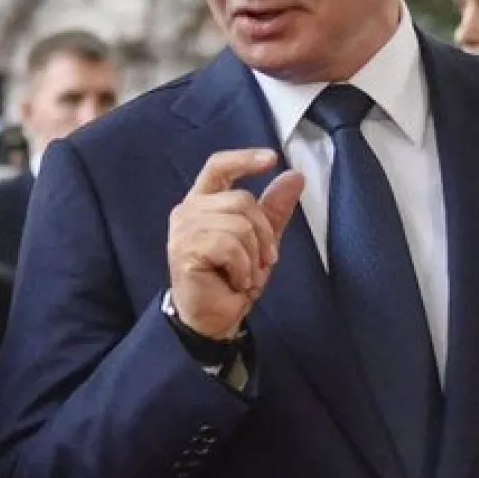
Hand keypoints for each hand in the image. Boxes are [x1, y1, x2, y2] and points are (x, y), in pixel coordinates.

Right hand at [167, 148, 304, 339]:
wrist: (214, 318)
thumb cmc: (231, 279)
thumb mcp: (261, 241)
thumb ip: (273, 208)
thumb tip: (295, 176)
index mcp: (203, 202)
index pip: (218, 166)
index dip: (244, 158)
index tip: (272, 159)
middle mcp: (188, 211)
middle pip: (241, 200)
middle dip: (264, 233)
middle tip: (263, 261)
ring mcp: (183, 230)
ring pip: (238, 225)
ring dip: (253, 256)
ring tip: (245, 275)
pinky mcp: (185, 250)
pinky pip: (229, 246)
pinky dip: (242, 267)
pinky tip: (236, 281)